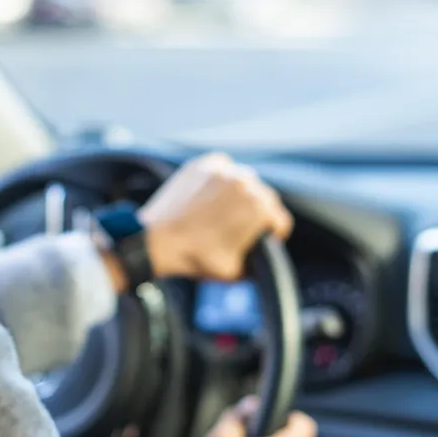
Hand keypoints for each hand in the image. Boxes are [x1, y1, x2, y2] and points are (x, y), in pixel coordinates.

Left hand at [140, 153, 292, 280]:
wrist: (157, 242)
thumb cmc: (197, 258)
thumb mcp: (236, 272)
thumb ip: (260, 263)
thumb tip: (266, 258)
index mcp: (259, 207)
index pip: (280, 220)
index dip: (274, 234)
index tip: (264, 240)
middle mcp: (246, 182)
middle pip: (264, 198)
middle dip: (257, 214)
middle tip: (239, 228)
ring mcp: (224, 170)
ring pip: (244, 182)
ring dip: (239, 195)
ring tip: (221, 213)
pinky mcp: (203, 164)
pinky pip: (223, 169)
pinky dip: (221, 180)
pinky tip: (209, 198)